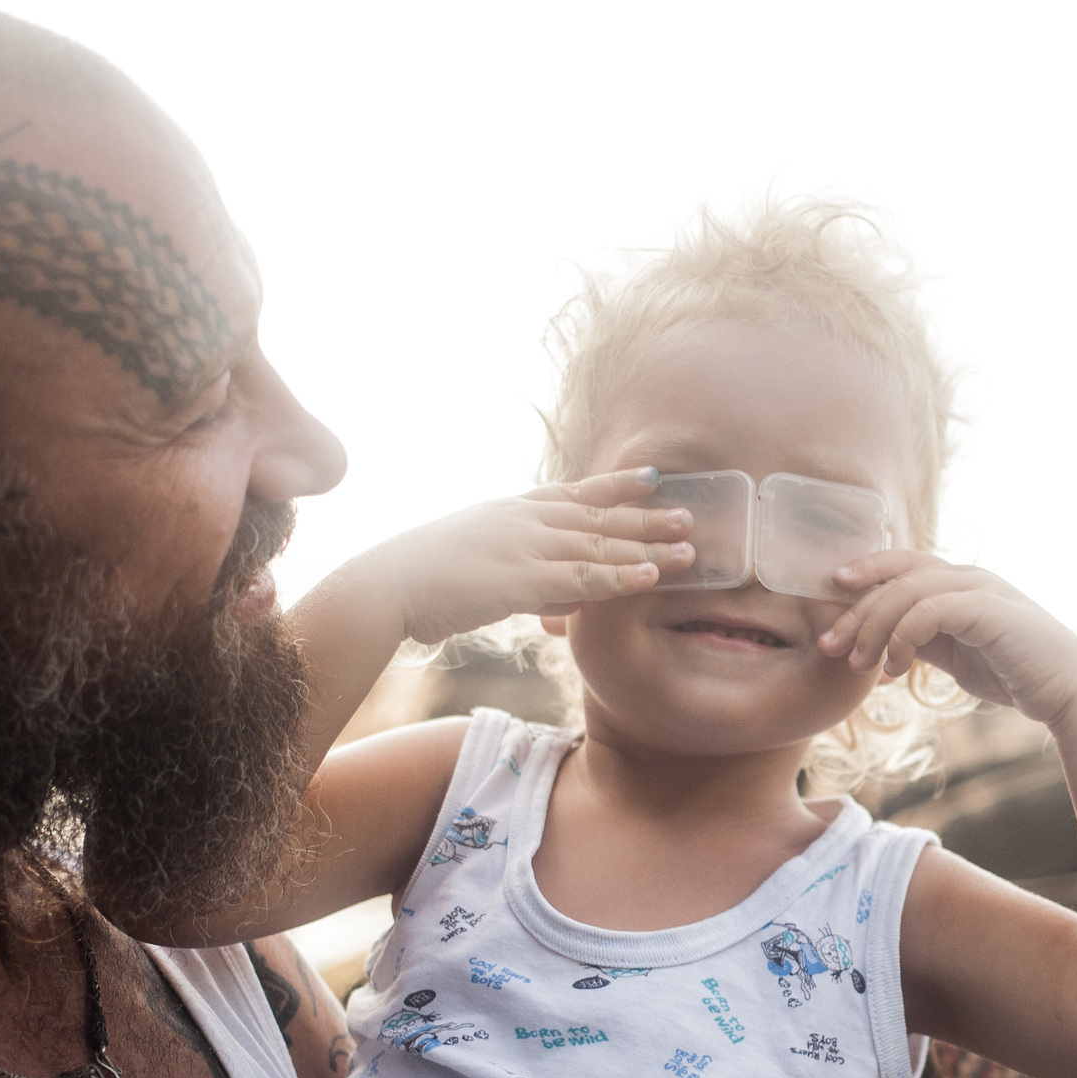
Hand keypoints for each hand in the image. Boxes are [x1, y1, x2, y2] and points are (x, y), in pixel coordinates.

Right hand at [379, 469, 696, 644]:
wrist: (386, 587)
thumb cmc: (422, 582)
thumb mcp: (479, 567)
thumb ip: (527, 580)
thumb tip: (565, 602)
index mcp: (513, 511)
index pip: (576, 492)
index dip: (617, 485)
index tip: (653, 475)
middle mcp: (524, 521)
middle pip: (599, 516)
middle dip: (647, 516)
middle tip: (691, 515)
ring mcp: (525, 547)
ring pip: (599, 545)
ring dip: (647, 546)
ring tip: (689, 550)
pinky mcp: (521, 580)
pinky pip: (582, 579)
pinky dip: (619, 577)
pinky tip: (650, 576)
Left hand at [814, 551, 1076, 727]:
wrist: (1066, 690)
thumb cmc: (1013, 671)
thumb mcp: (955, 654)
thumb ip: (922, 643)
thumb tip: (879, 653)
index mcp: (958, 582)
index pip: (900, 564)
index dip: (863, 572)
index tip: (829, 596)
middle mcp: (968, 576)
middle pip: (896, 574)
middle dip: (856, 610)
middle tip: (829, 645)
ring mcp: (980, 589)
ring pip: (908, 591)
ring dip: (874, 628)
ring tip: (858, 664)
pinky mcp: (989, 611)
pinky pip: (931, 611)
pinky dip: (903, 637)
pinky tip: (894, 668)